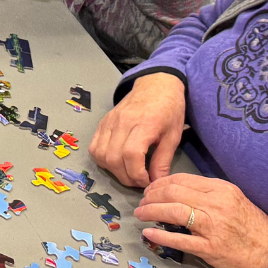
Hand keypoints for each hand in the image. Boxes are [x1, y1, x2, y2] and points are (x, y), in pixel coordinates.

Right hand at [89, 72, 185, 188]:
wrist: (156, 85)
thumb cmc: (169, 109)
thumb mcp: (173, 135)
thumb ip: (163, 160)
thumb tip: (156, 182)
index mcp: (144, 124)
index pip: (131, 155)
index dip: (137, 174)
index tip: (147, 181)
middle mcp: (123, 122)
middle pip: (114, 158)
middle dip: (126, 177)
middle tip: (139, 181)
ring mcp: (110, 122)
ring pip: (100, 155)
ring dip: (112, 170)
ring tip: (127, 172)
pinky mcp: (103, 122)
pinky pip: (94, 146)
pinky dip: (102, 159)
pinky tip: (116, 162)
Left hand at [135, 173, 267, 267]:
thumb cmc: (253, 227)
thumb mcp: (234, 200)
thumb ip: (209, 194)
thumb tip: (178, 192)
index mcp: (221, 189)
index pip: (181, 179)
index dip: (160, 183)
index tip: (150, 189)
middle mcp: (216, 204)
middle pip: (173, 193)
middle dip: (151, 196)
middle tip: (141, 202)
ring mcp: (213, 226)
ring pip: (173, 211)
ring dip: (150, 211)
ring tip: (140, 214)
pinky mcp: (210, 248)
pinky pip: (180, 240)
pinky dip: (160, 235)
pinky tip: (148, 233)